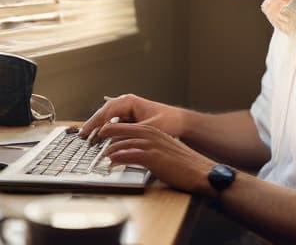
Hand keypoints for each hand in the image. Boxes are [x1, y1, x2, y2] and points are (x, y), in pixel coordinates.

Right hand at [79, 94, 183, 140]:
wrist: (180, 123)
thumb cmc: (168, 121)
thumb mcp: (148, 128)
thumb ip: (128, 132)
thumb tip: (109, 137)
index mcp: (129, 101)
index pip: (106, 110)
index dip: (94, 122)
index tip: (85, 132)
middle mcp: (126, 104)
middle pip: (104, 114)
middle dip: (93, 125)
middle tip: (82, 137)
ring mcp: (127, 112)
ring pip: (108, 120)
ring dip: (99, 129)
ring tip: (90, 141)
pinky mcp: (129, 120)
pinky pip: (114, 125)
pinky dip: (107, 132)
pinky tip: (102, 141)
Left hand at [100, 122, 215, 194]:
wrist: (199, 171)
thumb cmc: (183, 163)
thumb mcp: (165, 149)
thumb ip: (150, 148)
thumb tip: (135, 153)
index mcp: (154, 130)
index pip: (127, 125)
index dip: (112, 130)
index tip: (102, 136)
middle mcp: (151, 134)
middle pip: (121, 131)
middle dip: (106, 136)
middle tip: (95, 143)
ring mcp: (151, 145)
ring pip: (122, 143)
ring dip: (109, 149)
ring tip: (101, 155)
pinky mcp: (152, 157)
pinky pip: (128, 155)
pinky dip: (117, 158)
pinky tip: (111, 163)